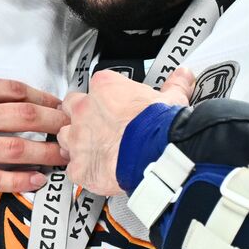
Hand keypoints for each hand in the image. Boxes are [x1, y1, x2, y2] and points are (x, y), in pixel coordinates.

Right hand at [0, 76, 67, 193]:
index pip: (13, 89)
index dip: (41, 97)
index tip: (55, 103)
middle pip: (25, 116)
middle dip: (55, 123)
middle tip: (72, 128)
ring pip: (17, 149)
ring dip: (47, 152)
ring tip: (64, 156)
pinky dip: (21, 179)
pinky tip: (36, 180)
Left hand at [57, 67, 195, 195]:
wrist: (158, 155)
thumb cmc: (161, 127)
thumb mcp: (172, 99)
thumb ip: (174, 86)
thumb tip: (183, 76)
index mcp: (105, 88)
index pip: (94, 87)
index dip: (102, 98)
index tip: (113, 106)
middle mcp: (85, 111)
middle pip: (70, 108)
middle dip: (80, 116)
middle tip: (99, 126)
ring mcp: (78, 139)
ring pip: (65, 137)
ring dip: (76, 142)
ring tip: (96, 150)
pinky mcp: (79, 166)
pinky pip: (73, 168)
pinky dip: (83, 170)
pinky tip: (98, 172)